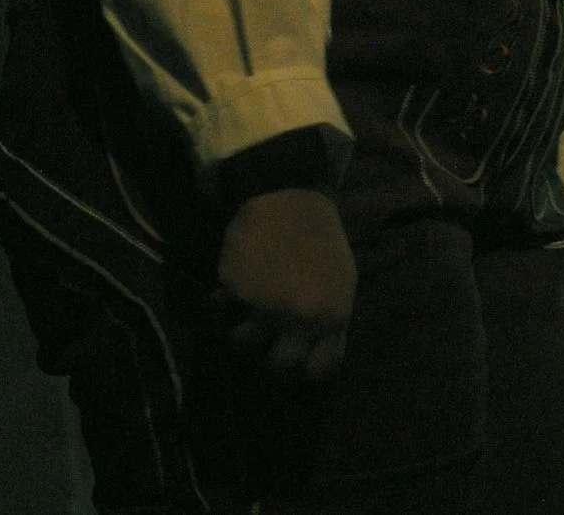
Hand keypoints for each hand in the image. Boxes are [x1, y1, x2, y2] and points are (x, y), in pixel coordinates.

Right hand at [215, 188, 355, 381]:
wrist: (288, 194)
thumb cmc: (320, 239)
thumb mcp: (341, 280)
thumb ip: (330, 320)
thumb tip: (314, 359)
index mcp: (332, 314)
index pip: (320, 369)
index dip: (308, 369)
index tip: (300, 360)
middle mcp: (299, 316)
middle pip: (279, 367)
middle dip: (271, 359)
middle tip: (268, 344)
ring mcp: (264, 303)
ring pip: (242, 341)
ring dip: (240, 330)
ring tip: (247, 309)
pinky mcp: (233, 285)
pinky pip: (221, 307)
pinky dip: (224, 298)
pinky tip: (238, 276)